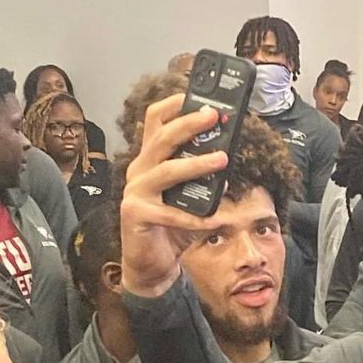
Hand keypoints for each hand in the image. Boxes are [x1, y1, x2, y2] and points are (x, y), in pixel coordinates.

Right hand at [120, 94, 229, 297]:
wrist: (152, 266)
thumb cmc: (172, 229)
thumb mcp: (189, 198)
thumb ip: (200, 178)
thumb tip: (226, 154)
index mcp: (149, 161)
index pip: (154, 122)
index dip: (172, 106)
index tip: (195, 95)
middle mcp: (139, 171)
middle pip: (162, 139)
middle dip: (189, 124)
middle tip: (214, 115)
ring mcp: (135, 192)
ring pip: (168, 171)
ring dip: (197, 164)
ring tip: (222, 159)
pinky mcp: (137, 215)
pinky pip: (172, 213)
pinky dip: (196, 217)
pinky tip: (216, 218)